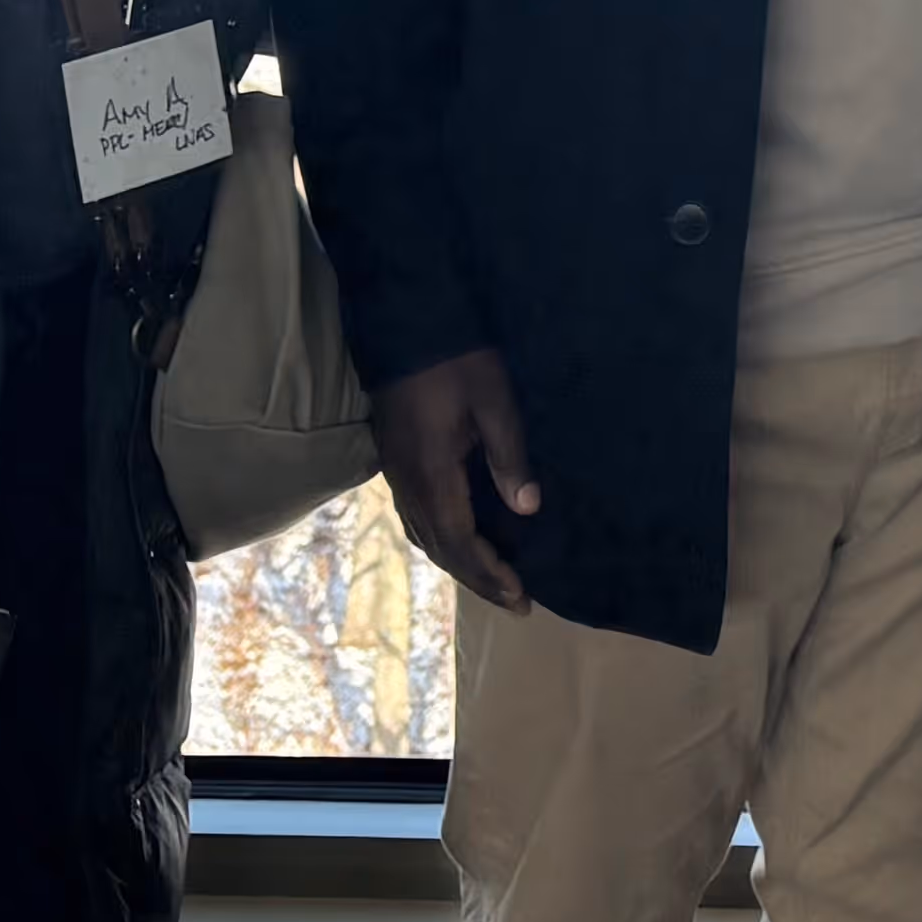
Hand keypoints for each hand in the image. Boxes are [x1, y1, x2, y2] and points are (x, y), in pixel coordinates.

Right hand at [371, 347, 543, 613]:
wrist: (406, 320)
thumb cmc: (457, 358)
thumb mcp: (494, 402)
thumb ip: (509, 456)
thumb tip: (527, 509)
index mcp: (431, 471)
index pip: (459, 541)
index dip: (488, 573)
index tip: (520, 595)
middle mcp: (407, 480)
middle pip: (439, 547)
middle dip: (477, 578)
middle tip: (515, 601)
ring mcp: (396, 471)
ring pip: (423, 534)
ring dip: (456, 562)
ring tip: (491, 580)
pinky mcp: (395, 458)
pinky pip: (414, 515)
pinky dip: (439, 538)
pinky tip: (458, 539)